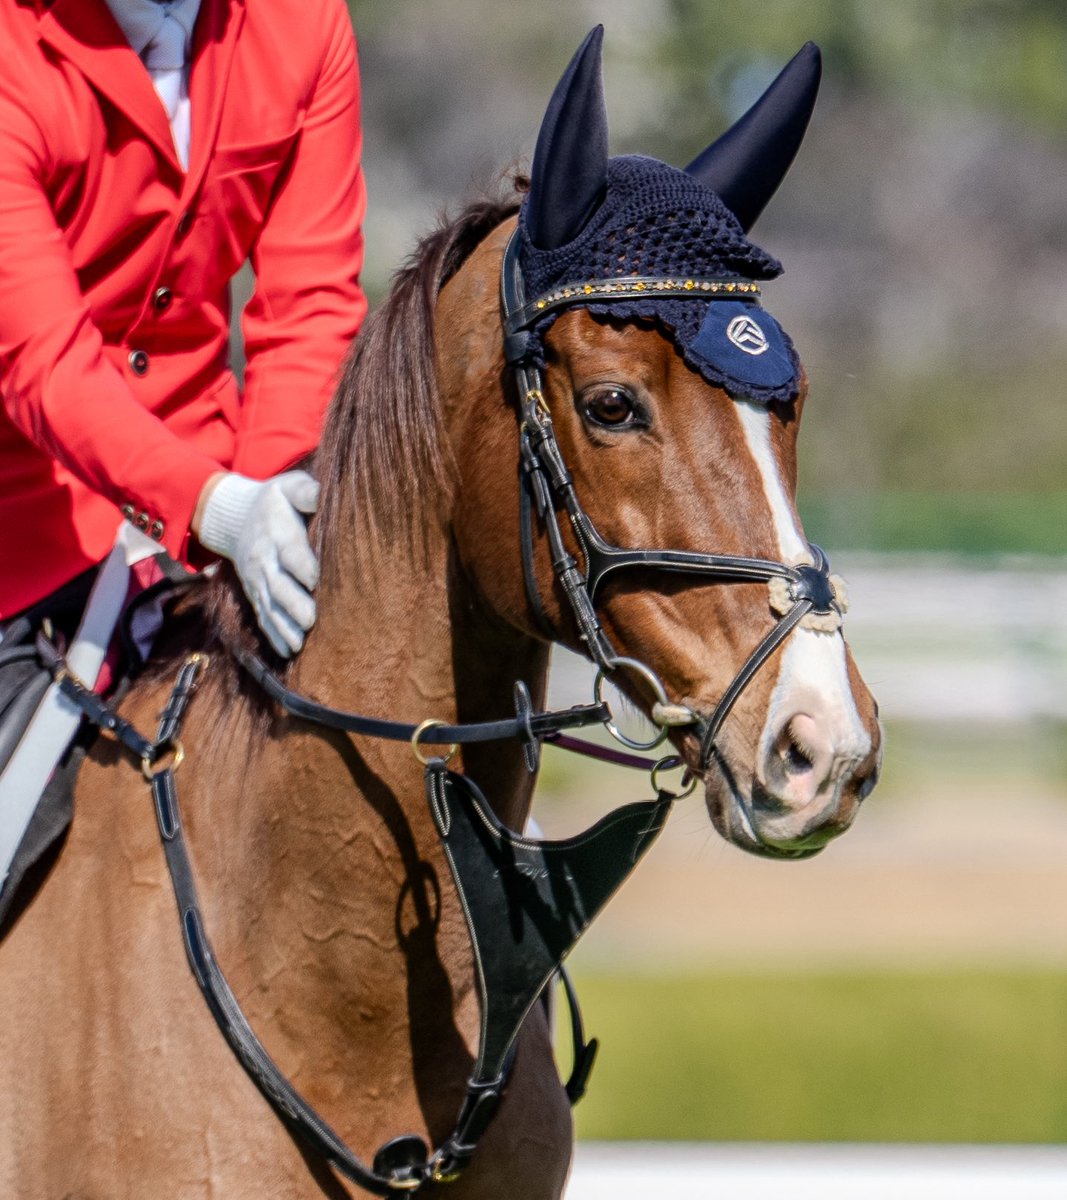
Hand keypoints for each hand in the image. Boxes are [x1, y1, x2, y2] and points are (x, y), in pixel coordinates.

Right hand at [194, 471, 319, 656]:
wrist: (235, 515)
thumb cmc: (275, 501)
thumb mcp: (288, 487)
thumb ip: (304, 491)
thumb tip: (318, 496)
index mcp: (276, 532)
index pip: (290, 551)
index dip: (301, 565)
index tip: (315, 580)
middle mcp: (264, 559)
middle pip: (277, 584)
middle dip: (292, 603)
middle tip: (310, 620)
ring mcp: (257, 579)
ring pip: (269, 605)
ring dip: (283, 626)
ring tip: (298, 644)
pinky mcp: (255, 592)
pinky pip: (262, 615)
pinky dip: (273, 634)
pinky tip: (287, 651)